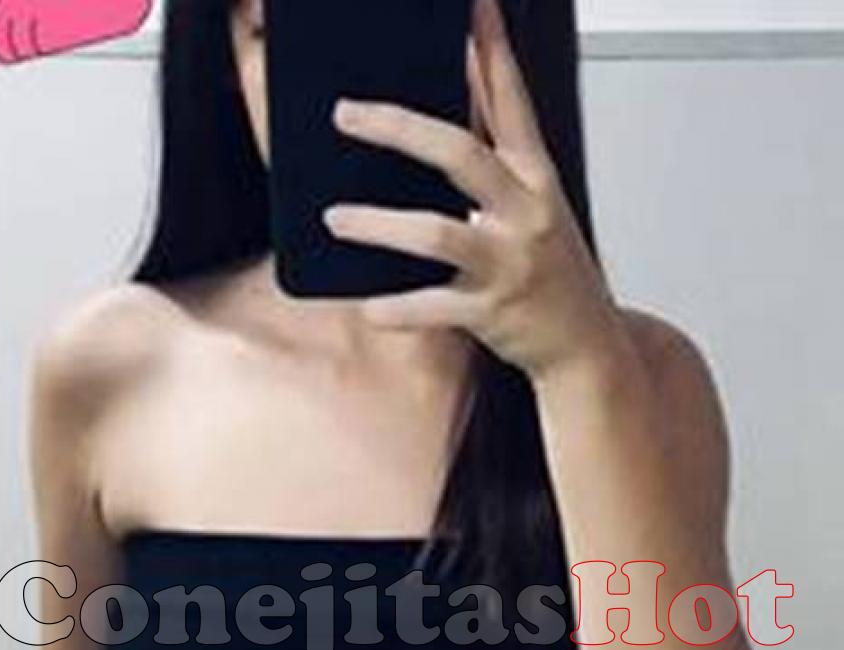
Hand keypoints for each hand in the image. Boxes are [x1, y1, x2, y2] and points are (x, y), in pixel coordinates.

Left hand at [323, 0, 626, 385]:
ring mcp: (508, 262)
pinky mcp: (492, 310)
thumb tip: (445, 118)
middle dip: (398, 128)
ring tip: (335, 218)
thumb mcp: (534, 206)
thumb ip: (495, 163)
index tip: (471, 5)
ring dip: (379, 224)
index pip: (510, 98)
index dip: (489, 47)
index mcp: (534, 176)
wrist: (586, 344)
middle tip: (346, 114)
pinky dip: (397, 309)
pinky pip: (434, 308)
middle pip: (459, 153)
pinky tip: (368, 307)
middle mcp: (525, 212)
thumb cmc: (551, 272)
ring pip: (437, 234)